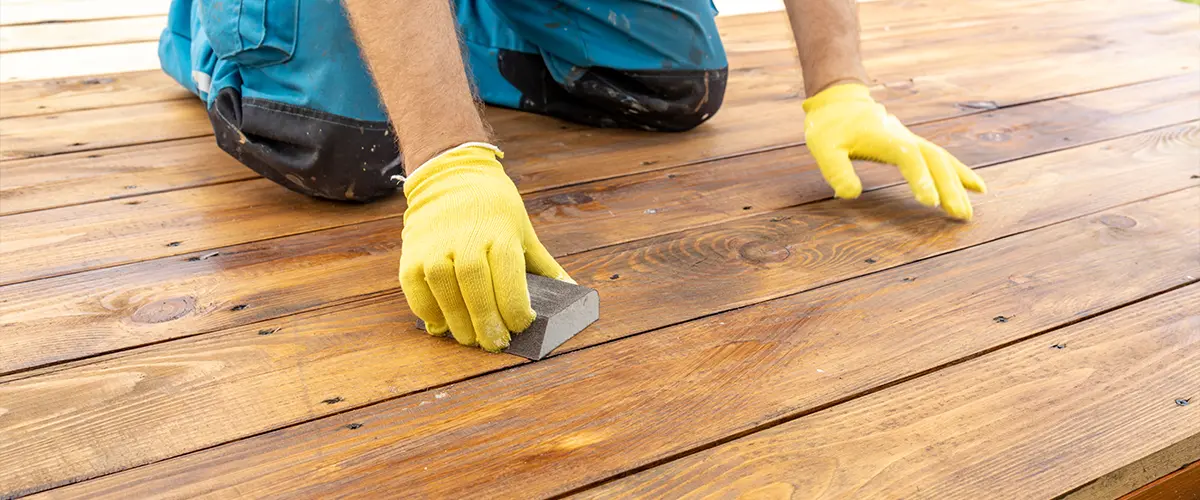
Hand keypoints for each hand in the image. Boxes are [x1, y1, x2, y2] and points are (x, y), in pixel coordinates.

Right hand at [399, 143, 572, 351]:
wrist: (452, 176)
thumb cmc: (495, 209)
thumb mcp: (523, 230)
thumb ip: (543, 265)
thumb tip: (571, 291)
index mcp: (499, 233)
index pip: (508, 277)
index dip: (515, 307)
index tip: (521, 325)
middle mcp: (465, 238)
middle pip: (475, 288)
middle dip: (486, 322)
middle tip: (494, 344)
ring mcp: (435, 246)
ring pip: (445, 290)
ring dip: (458, 321)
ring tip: (470, 339)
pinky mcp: (411, 253)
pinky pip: (416, 289)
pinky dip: (428, 311)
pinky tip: (442, 324)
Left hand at [802, 83, 985, 219]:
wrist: (839, 101)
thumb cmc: (829, 126)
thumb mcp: (823, 148)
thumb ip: (836, 170)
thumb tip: (850, 195)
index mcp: (885, 138)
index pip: (909, 157)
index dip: (921, 178)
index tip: (930, 202)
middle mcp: (904, 137)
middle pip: (935, 160)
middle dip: (950, 187)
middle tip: (961, 215)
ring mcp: (911, 140)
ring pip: (942, 160)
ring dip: (958, 184)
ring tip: (968, 210)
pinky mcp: (912, 145)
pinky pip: (941, 158)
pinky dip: (958, 172)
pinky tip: (974, 187)